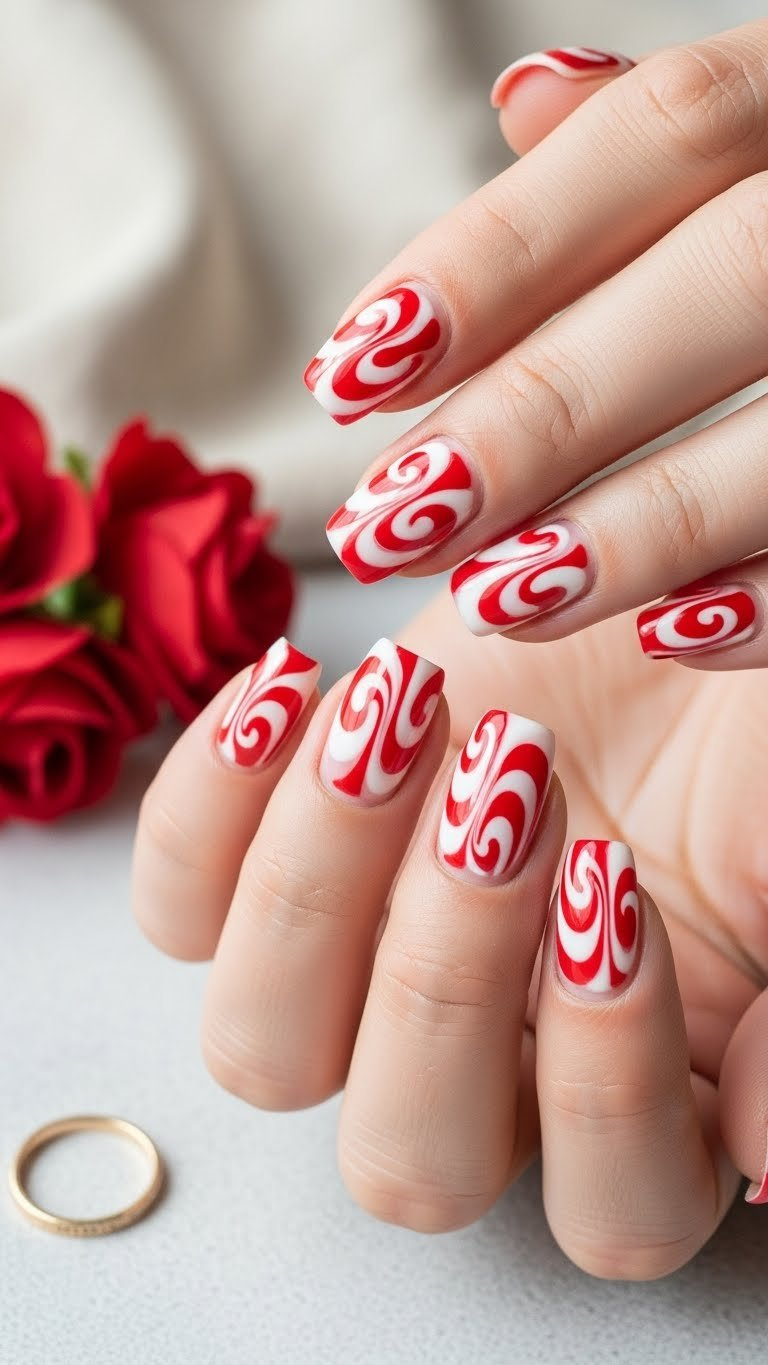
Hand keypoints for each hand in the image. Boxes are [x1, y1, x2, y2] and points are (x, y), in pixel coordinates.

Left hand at [132, 596, 767, 1278]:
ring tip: (400, 711)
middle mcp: (490, 1071)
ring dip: (317, 882)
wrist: (640, 575)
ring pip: (265, 1052)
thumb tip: (757, 1144)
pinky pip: (176, 907)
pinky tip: (296, 687)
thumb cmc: (734, 723)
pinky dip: (207, 800)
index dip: (605, 1070)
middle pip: (412, 1156)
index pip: (612, 1205)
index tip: (608, 874)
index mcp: (645, 1104)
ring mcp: (359, 985)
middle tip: (506, 776)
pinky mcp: (265, 880)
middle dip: (445, 972)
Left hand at [305, 22, 767, 669]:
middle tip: (383, 515)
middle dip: (545, 401)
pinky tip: (672, 631)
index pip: (664, 137)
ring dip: (646, 514)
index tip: (347, 373)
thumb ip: (662, 153)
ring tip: (493, 593)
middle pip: (733, 269)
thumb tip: (531, 96)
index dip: (494, 256)